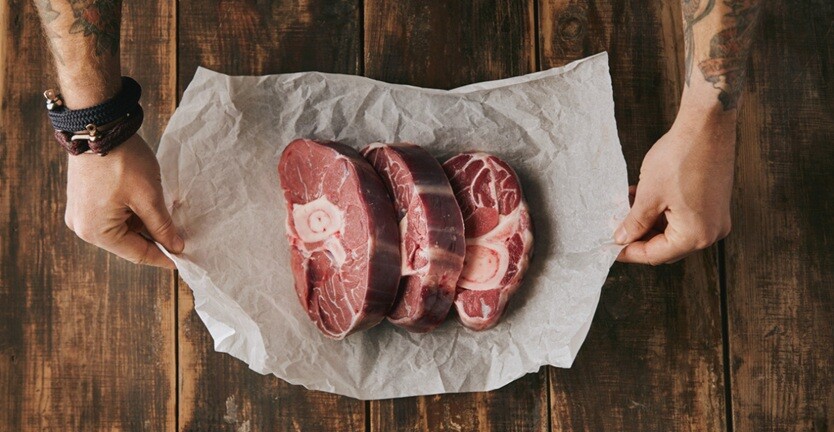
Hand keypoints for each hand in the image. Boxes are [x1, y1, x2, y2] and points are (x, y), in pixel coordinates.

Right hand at [64, 134, 183, 267]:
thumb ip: (162, 226)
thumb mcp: (149, 197)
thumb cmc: (122, 162)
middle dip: (154, 240)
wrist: (99, 127)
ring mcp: (81, 213)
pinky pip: (113, 216)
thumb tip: (175, 247)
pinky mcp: (83, 200)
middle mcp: (83, 227)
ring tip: (168, 218)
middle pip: (127, 243)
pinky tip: (150, 206)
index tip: (183, 260)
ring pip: (121, 229)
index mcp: (96, 232)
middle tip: (181, 238)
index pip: (136, 254)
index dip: (162, 257)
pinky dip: (133, 214)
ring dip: (144, 225)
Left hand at [615, 108, 734, 264]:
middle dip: (639, 236)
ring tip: (626, 208)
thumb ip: (635, 222)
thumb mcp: (649, 195)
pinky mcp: (714, 203)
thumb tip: (622, 239)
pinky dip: (662, 212)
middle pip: (667, 246)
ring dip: (648, 222)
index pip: (656, 255)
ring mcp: (716, 218)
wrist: (707, 125)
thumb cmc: (680, 158)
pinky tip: (641, 198)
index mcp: (696, 235)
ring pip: (673, 231)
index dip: (629, 252)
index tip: (609, 248)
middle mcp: (711, 232)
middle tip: (615, 227)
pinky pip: (684, 217)